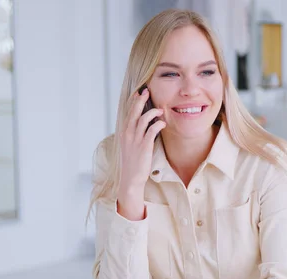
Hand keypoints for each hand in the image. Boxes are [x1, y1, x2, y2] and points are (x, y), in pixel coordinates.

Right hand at [118, 88, 165, 218]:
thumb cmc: (133, 162)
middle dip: (140, 101)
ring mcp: (135, 140)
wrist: (131, 178)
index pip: (128, 113)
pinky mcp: (144, 146)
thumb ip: (135, 134)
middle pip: (133, 112)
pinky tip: (163, 123)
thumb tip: (143, 124)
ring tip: (160, 110)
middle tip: (147, 91)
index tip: (139, 93)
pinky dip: (157, 124)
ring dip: (152, 112)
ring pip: (142, 119)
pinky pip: (151, 131)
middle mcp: (127, 134)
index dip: (134, 102)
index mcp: (124, 132)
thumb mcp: (130, 145)